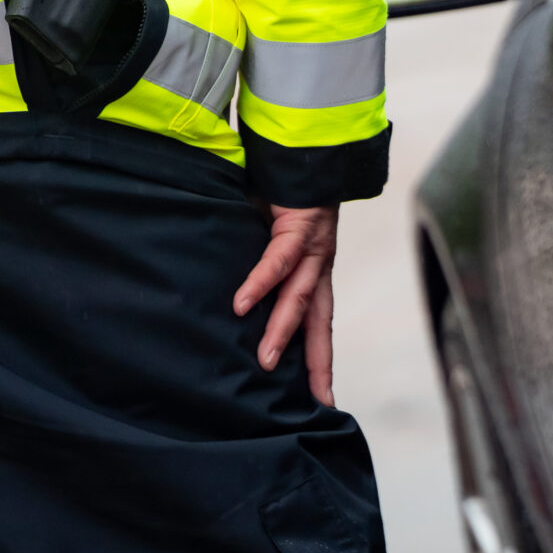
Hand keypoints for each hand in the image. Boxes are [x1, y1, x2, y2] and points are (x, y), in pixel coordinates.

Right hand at [234, 203, 339, 404]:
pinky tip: (243, 304)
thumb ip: (259, 268)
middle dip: (314, 363)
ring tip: (264, 362)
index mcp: (315, 272)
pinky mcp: (297, 226)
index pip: (319, 325)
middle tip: (312, 402)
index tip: (323, 400)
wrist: (299, 151)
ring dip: (281, 330)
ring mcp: (313, 246)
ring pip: (299, 297)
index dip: (319, 361)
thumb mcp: (271, 240)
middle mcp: (319, 265)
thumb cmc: (281, 194)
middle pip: (319, 322)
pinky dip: (261, 282)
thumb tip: (229, 304)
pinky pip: (278, 259)